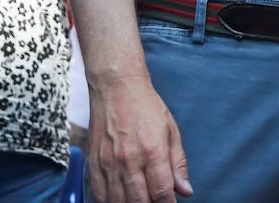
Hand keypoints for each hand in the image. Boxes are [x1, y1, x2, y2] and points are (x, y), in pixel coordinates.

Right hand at [87, 75, 191, 202]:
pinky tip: (120, 199)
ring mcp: (108, 164)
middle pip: (138, 201)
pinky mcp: (93, 164)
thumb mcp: (171, 131)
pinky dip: (109, 202)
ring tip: (139, 201)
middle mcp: (129, 160)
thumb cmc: (146, 107)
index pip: (161, 192)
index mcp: (153, 151)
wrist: (116, 88)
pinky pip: (99, 195)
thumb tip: (185, 191)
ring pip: (117, 202)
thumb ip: (177, 163)